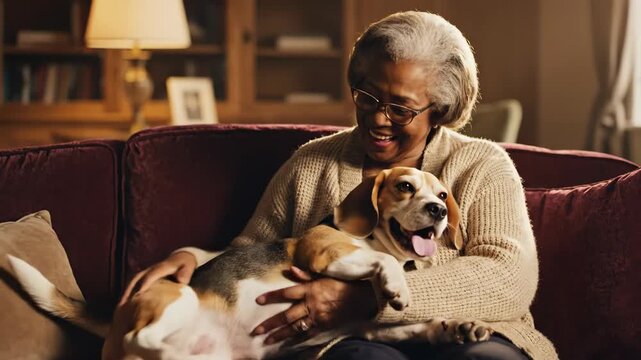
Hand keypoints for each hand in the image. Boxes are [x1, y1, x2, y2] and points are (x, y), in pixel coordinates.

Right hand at [119, 251, 196, 304]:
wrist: (181, 258)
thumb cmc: (185, 265)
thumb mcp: (188, 267)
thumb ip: (185, 273)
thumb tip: (181, 281)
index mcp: (161, 268)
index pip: (150, 276)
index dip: (144, 284)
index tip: (138, 295)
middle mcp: (150, 269)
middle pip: (137, 279)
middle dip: (129, 291)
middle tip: (123, 305)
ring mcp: (146, 272)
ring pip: (132, 282)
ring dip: (125, 293)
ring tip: (120, 307)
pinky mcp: (145, 277)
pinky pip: (134, 284)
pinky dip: (127, 293)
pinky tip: (123, 304)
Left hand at [251, 266, 377, 343]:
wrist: (362, 298)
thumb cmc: (342, 284)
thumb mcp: (324, 276)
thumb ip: (305, 275)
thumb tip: (290, 269)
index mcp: (310, 289)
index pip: (286, 293)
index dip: (272, 297)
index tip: (259, 301)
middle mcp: (311, 304)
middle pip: (286, 315)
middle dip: (270, 324)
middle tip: (256, 331)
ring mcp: (317, 317)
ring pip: (294, 327)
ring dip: (280, 335)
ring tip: (267, 340)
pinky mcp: (324, 326)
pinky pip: (308, 334)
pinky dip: (297, 338)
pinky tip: (287, 343)